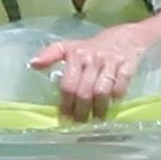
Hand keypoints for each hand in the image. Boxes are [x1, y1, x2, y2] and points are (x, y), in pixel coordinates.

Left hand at [29, 1, 160, 122]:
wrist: (128, 35)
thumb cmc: (95, 46)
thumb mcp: (71, 47)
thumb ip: (51, 54)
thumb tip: (32, 64)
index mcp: (76, 55)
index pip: (67, 84)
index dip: (65, 104)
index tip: (64, 119)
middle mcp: (92, 58)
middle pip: (84, 91)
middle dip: (81, 111)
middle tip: (80, 124)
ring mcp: (111, 62)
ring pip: (102, 91)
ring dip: (99, 109)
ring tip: (96, 120)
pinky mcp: (128, 65)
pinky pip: (121, 85)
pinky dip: (117, 96)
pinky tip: (114, 104)